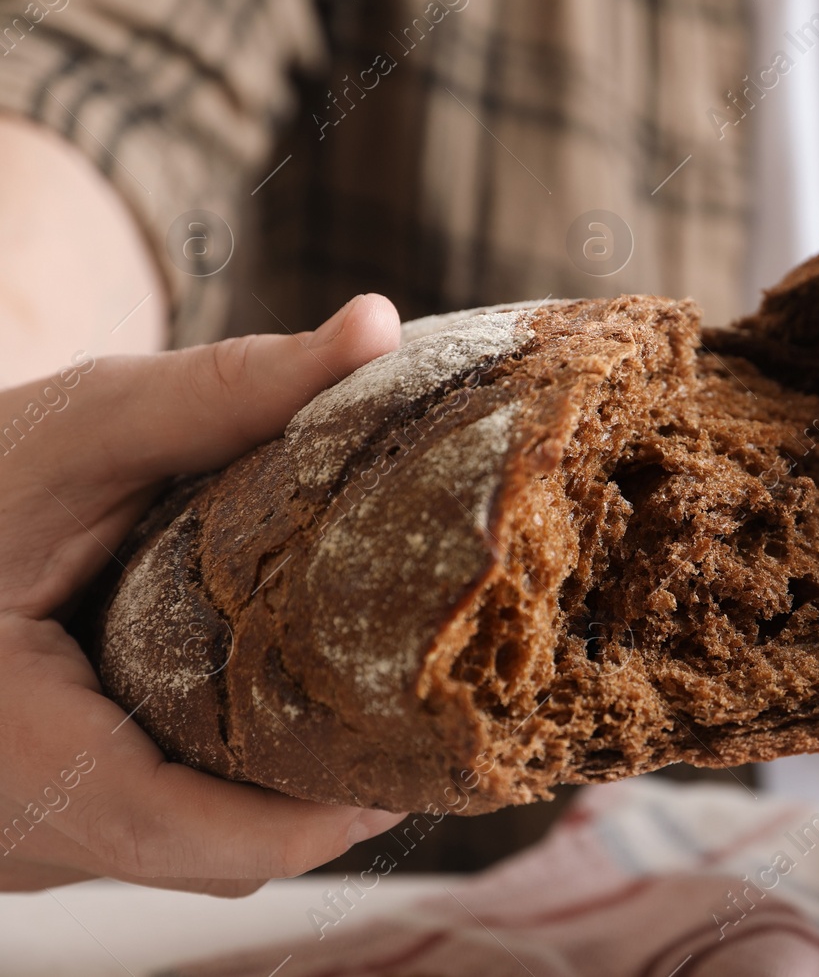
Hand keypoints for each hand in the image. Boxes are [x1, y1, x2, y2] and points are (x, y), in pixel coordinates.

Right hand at [0, 294, 405, 894]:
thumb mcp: (80, 426)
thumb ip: (223, 389)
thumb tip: (375, 325)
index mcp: (5, 740)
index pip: (169, 829)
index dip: (298, 824)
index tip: (401, 777)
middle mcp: (5, 820)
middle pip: (193, 856)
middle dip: (309, 812)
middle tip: (413, 741)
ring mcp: (15, 835)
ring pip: (172, 855)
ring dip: (267, 809)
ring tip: (364, 732)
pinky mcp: (32, 822)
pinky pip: (144, 838)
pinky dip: (217, 798)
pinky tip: (279, 731)